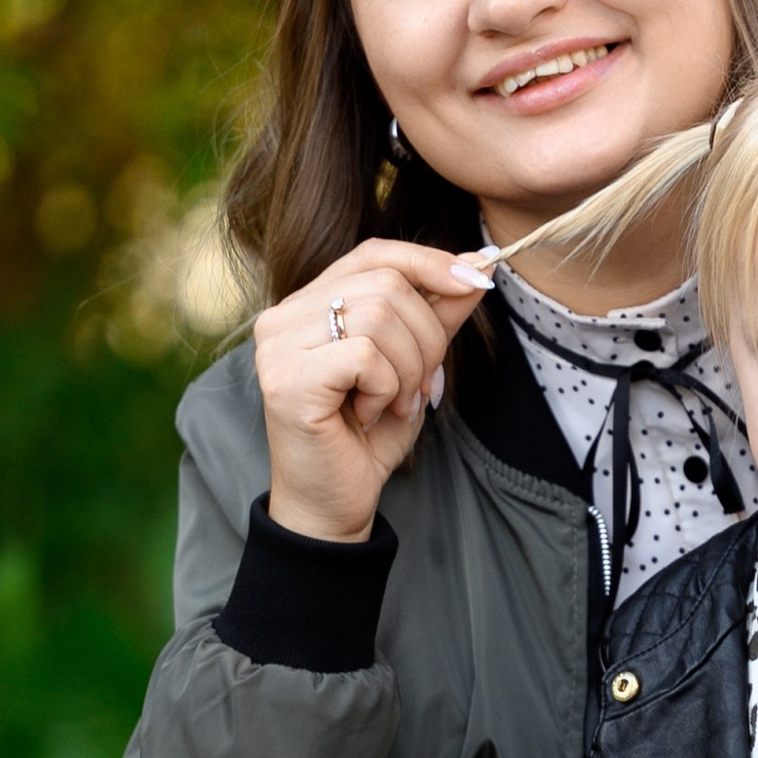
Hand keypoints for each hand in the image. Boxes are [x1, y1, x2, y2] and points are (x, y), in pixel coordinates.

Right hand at [253, 239, 497, 543]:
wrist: (333, 505)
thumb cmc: (367, 438)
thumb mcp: (414, 365)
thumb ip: (439, 314)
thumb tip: (479, 265)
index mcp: (309, 303)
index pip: (373, 252)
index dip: (429, 261)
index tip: (477, 282)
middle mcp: (283, 315)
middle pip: (386, 283)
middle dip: (427, 337)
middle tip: (420, 387)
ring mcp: (278, 345)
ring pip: (378, 316)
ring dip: (408, 368)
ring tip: (394, 405)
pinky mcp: (286, 378)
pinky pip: (365, 355)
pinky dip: (387, 388)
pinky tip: (370, 416)